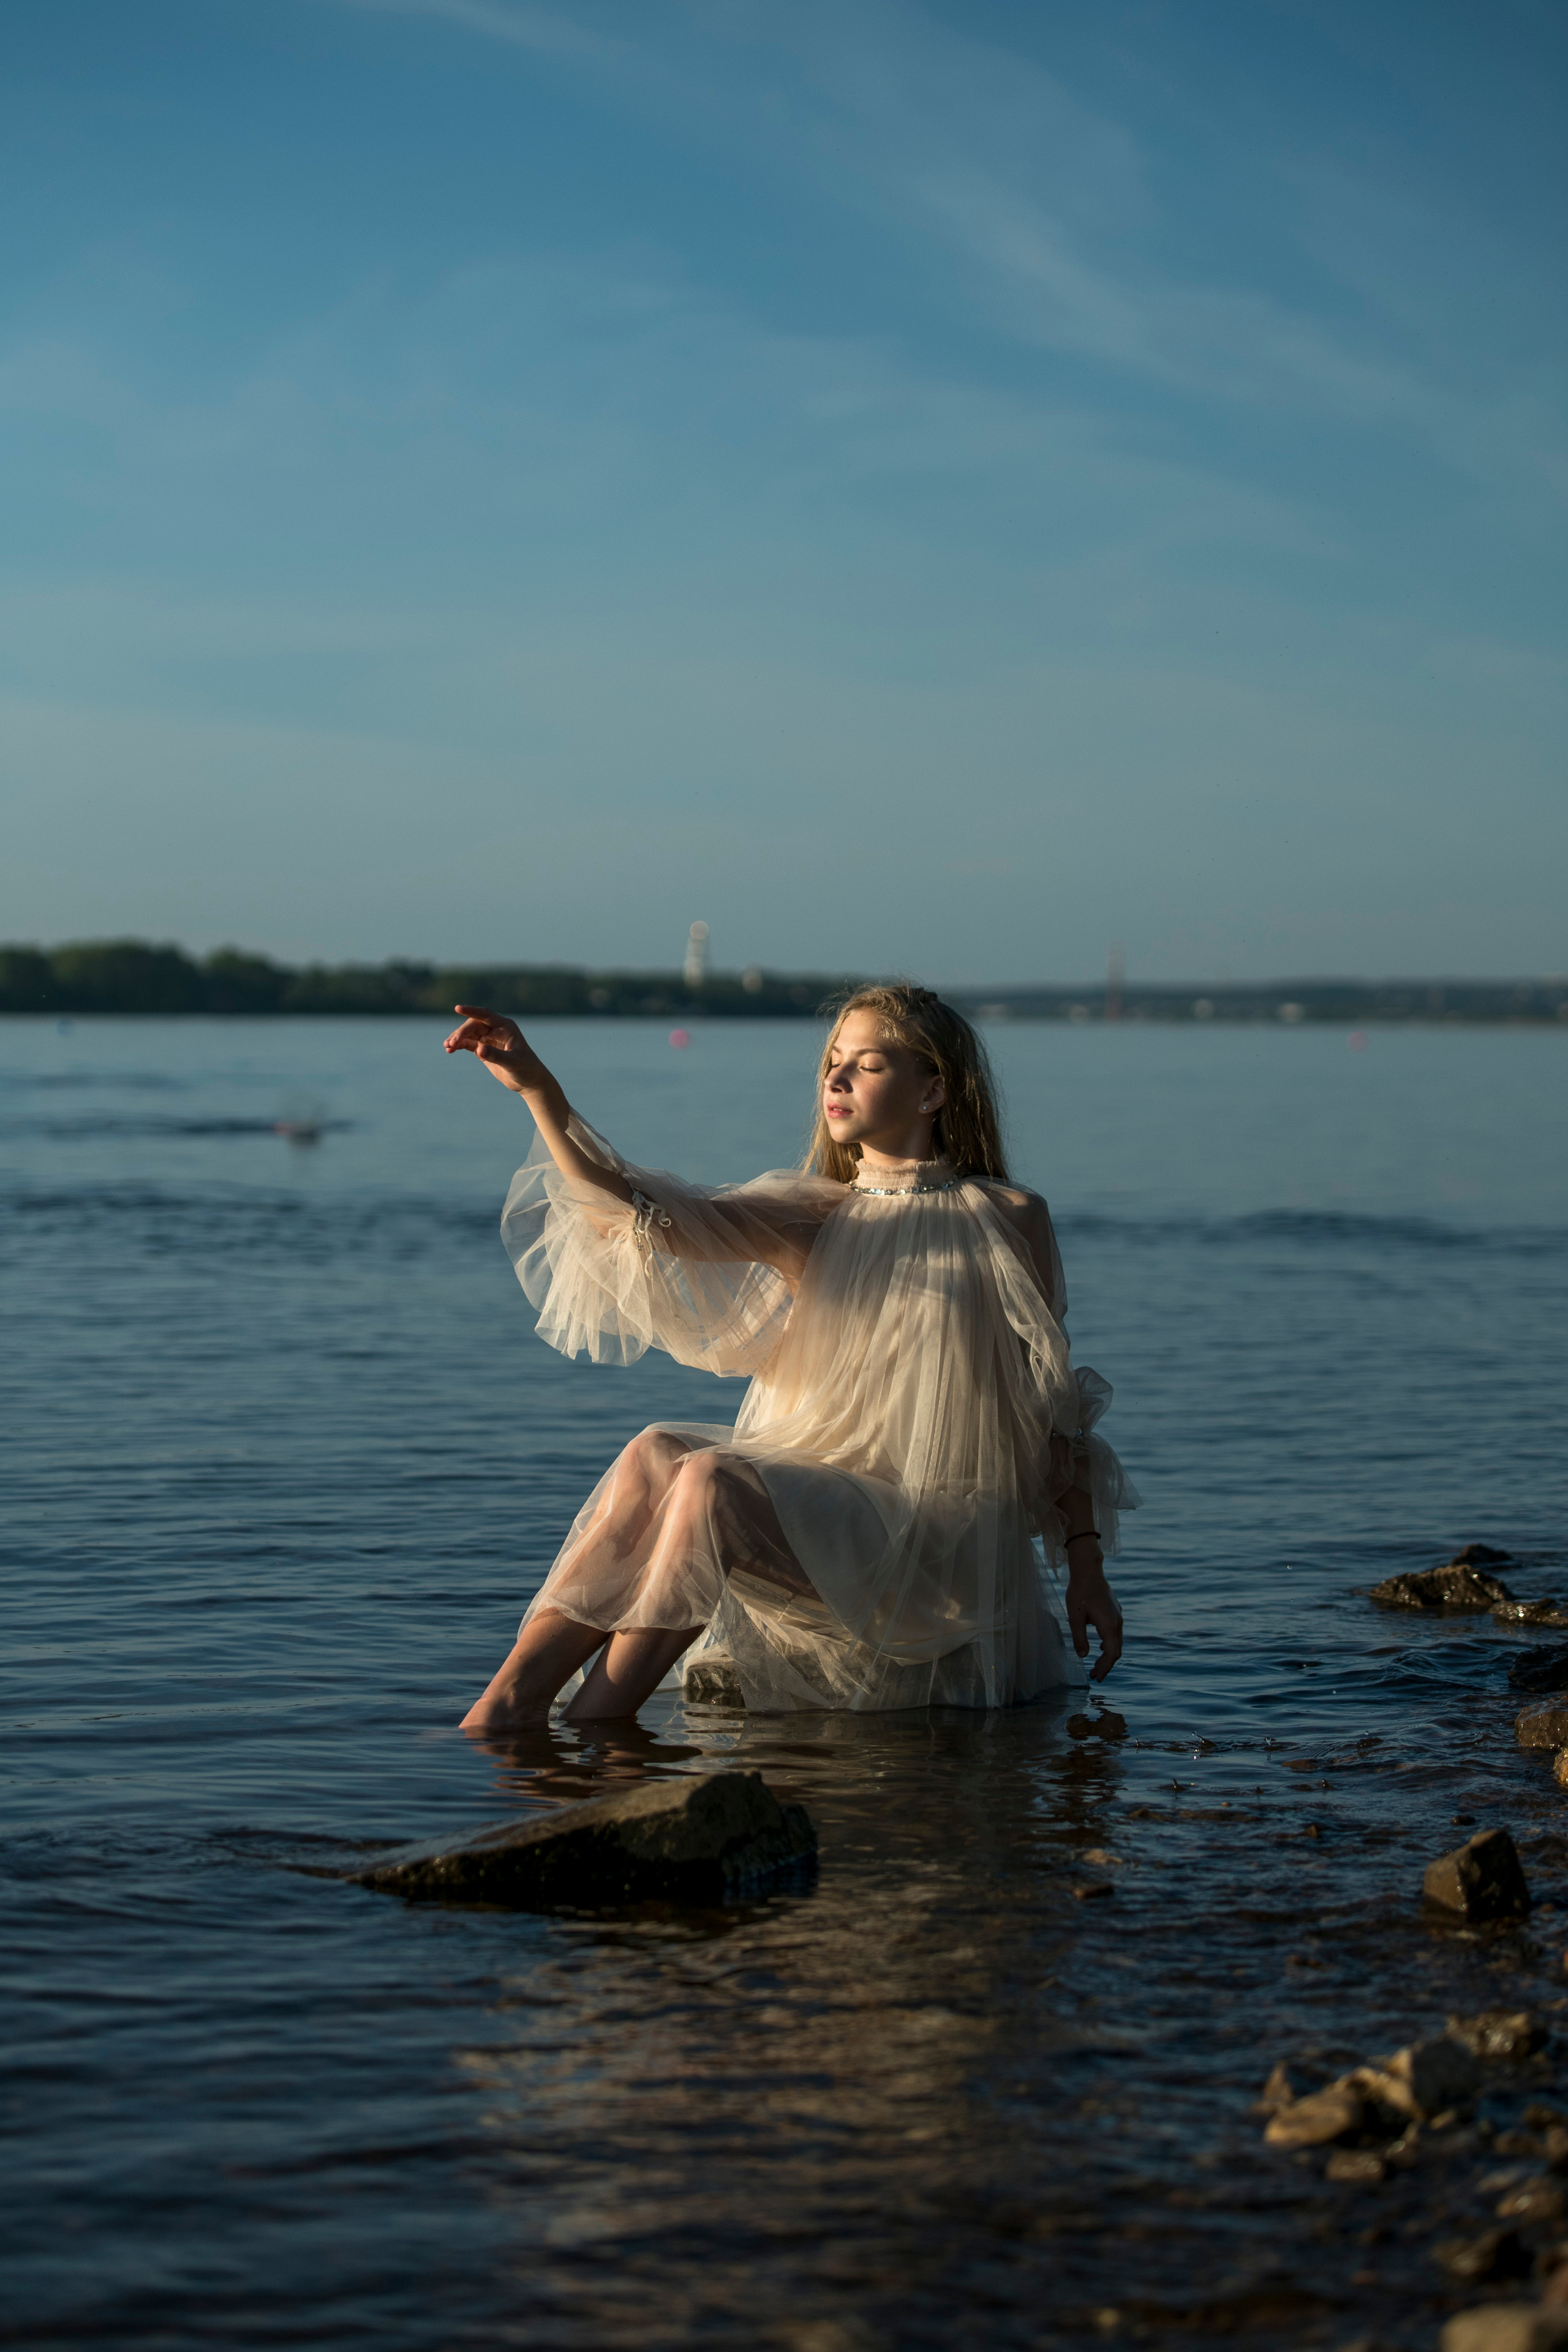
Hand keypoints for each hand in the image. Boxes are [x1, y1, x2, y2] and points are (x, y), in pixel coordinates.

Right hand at [443, 1005, 548, 1095]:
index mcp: (506, 1027)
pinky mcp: (484, 1049)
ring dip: (457, 1039)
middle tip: (451, 1043)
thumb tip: (479, 1049)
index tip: (457, 1008)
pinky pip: (468, 1043)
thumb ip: (496, 1056)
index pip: (486, 1015)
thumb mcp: (512, 1062)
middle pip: (474, 1025)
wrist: (529, 1081)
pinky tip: (450, 1050)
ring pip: (469, 1034)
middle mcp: (496, 1030)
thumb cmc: (526, 1069)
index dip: (471, 1011)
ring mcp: (489, 1039)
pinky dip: (459, 1045)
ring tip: (447, 1047)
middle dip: (462, 1032)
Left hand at [1065, 1546, 1122, 1682]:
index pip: (1112, 1654)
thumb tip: (1083, 1656)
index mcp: (1109, 1626)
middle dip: (1106, 1665)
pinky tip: (1101, 1647)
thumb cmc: (1079, 1592)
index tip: (1096, 1677)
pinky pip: (1115, 1633)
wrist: (1088, 1570)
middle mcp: (1117, 1622)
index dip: (1105, 1668)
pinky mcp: (1114, 1611)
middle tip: (1094, 1675)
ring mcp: (1117, 1616)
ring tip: (1095, 1664)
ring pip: (1116, 1642)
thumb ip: (1079, 1638)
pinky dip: (1109, 1644)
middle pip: (1116, 1650)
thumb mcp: (1075, 1617)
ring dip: (1107, 1655)